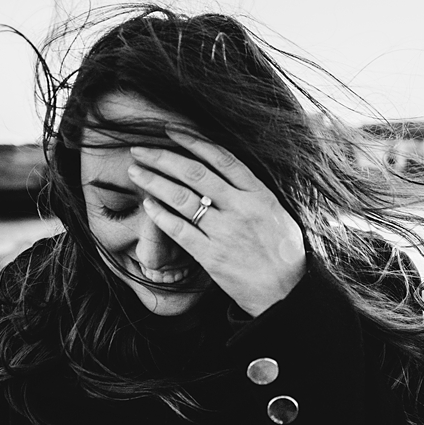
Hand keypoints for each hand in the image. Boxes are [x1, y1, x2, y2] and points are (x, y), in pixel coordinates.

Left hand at [127, 130, 306, 316]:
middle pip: (195, 173)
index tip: (170, 131)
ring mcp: (226, 232)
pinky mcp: (212, 256)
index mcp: (259, 194)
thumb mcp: (277, 213)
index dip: (192, 140)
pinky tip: (147, 205)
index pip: (221, 158)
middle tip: (140, 149)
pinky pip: (179, 230)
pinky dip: (160, 215)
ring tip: (136, 172)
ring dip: (154, 182)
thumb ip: (253, 192)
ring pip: (182, 198)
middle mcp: (242, 208)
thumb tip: (225, 170)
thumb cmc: (284, 253)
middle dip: (162, 157)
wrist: (287, 293)